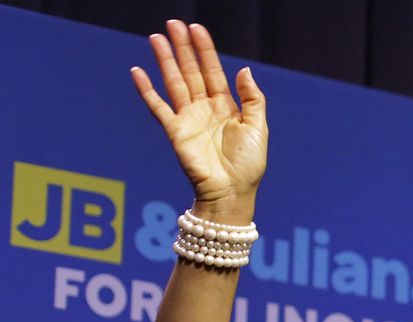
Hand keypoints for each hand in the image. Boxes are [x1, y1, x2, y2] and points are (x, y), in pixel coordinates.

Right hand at [130, 20, 267, 219]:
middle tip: (173, 24)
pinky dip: (147, 90)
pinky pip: (157, 106)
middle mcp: (205, 109)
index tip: (197, 29)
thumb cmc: (248, 164)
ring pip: (174, 82)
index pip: (213, 71)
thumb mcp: (258, 128)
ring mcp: (188, 118)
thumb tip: (244, 70)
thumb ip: (253, 99)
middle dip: (183, 48)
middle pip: (191, 72)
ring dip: (165, 61)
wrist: (232, 192)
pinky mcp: (174, 131)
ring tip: (156, 38)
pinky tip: (138, 72)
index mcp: (227, 107)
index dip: (205, 50)